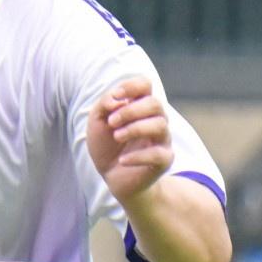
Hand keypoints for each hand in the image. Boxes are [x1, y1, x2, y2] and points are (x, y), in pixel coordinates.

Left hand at [85, 77, 175, 204]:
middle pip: (155, 103)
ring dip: (135, 129)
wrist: (112, 177)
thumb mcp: (97, 121)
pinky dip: (138, 156)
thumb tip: (116, 99)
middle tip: (112, 123)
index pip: (145, 84)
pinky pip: (158, 154)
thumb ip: (104, 104)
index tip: (116, 97)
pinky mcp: (164, 159)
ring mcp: (162, 139)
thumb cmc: (107, 145)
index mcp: (140, 105)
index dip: (131, 86)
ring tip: (117, 137)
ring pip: (160, 125)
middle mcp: (156, 119)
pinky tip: (122, 160)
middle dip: (130, 111)